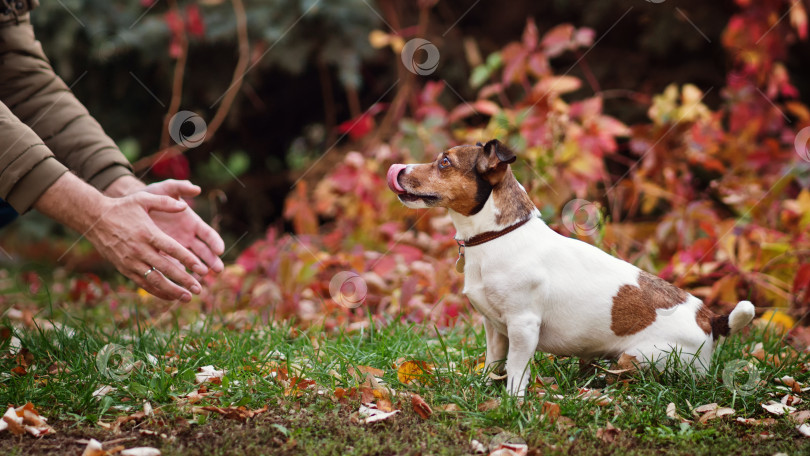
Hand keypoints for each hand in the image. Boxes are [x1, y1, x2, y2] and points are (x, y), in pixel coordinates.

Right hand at [36, 173, 206, 300]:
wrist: (94, 219)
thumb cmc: (122, 207)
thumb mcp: (143, 198)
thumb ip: (165, 202)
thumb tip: (185, 206)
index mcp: (148, 233)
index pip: (172, 250)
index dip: (188, 260)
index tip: (202, 269)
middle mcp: (140, 250)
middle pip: (166, 268)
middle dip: (184, 280)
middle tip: (199, 289)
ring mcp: (131, 261)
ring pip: (154, 280)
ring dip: (172, 290)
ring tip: (187, 298)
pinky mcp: (124, 269)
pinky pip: (142, 283)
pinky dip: (157, 291)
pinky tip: (170, 296)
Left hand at [142, 179, 224, 272]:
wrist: (133, 206)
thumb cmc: (152, 195)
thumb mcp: (165, 189)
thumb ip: (180, 187)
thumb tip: (196, 189)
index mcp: (193, 223)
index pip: (208, 234)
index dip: (215, 242)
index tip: (220, 250)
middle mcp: (188, 238)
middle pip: (204, 252)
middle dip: (212, 261)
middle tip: (218, 270)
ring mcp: (177, 248)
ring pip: (191, 262)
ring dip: (197, 270)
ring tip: (202, 278)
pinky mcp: (164, 254)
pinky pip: (173, 266)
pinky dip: (178, 274)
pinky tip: (181, 281)